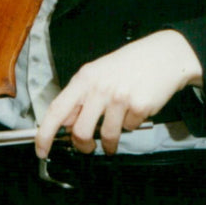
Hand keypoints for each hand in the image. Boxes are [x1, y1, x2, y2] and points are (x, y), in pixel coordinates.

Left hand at [34, 30, 203, 157]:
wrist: (164, 55)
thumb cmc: (129, 65)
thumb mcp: (97, 73)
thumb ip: (80, 97)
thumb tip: (66, 123)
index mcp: (84, 79)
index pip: (57, 110)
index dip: (45, 134)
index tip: (41, 150)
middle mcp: (99, 87)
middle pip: (81, 132)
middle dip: (83, 146)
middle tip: (89, 147)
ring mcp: (120, 97)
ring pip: (107, 136)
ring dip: (110, 143)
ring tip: (114, 137)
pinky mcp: (140, 106)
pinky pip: (130, 128)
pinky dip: (131, 125)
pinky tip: (134, 110)